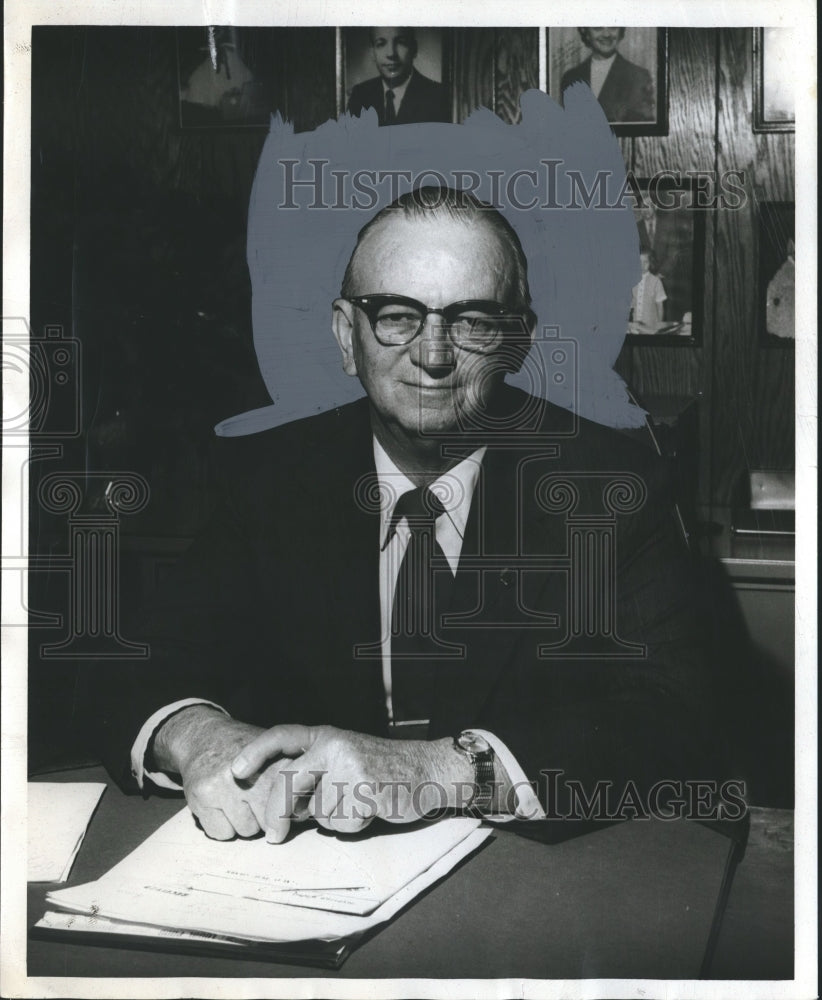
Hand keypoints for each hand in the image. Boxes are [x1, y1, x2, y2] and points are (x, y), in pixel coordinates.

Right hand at [151, 706, 292, 839]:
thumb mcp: (274, 753)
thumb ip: (291, 779)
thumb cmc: (245, 750)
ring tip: (237, 800)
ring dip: (244, 823)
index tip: (286, 807)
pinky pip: (222, 833)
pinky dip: (223, 826)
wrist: (204, 736)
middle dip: (266, 818)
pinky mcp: (203, 796)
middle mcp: (251, 773)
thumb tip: (306, 812)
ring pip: (247, 831)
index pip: (292, 803)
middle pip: (271, 821)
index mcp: (275, 761)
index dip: (289, 809)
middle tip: (255, 800)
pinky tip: (221, 806)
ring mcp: (225, 785)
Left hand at [230, 725, 474, 841]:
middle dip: (277, 814)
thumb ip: (315, 776)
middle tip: (274, 836)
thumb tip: (284, 809)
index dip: (257, 752)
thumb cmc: (382, 770)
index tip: (236, 770)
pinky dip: (353, 824)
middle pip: (289, 783)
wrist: (427, 770)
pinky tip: (372, 808)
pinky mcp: (365, 789)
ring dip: (334, 818)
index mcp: (326, 736)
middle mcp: (334, 746)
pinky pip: (342, 822)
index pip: (283, 735)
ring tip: (359, 802)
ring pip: (318, 811)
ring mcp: (349, 766)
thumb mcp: (344, 760)